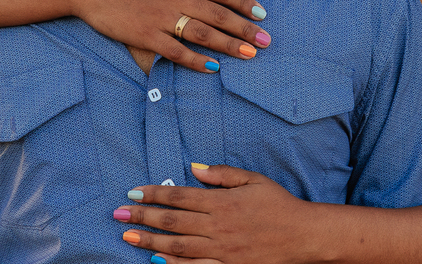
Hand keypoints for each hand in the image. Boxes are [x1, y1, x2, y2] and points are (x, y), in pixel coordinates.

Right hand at [58, 0, 270, 72]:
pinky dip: (196, 60)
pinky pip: (176, 51)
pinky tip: (213, 68)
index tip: (261, 13)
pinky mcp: (145, 36)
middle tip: (267, 40)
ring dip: (230, 45)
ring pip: (203, 34)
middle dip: (246, 28)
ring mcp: (161, 18)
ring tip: (250, 54)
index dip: (243, 3)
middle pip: (218, 15)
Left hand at [116, 164, 316, 263]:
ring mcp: (221, 250)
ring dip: (150, 242)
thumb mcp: (253, 180)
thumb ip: (222, 174)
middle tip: (118, 215)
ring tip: (128, 238)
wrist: (302, 235)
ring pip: (178, 246)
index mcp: (222, 202)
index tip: (133, 192)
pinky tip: (157, 262)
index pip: (179, 196)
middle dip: (142, 217)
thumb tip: (195, 167)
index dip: (154, 194)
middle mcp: (217, 226)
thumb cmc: (278, 204)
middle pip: (172, 221)